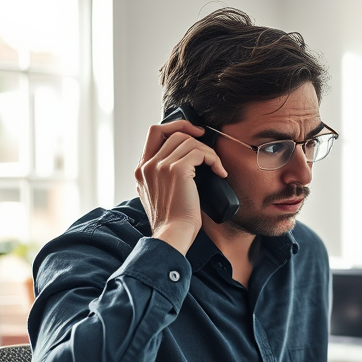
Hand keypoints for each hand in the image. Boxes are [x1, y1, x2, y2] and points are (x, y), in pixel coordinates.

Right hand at [135, 120, 228, 254]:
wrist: (173, 234)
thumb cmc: (173, 220)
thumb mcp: (158, 196)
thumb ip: (160, 177)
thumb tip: (181, 163)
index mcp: (141, 170)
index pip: (155, 133)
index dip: (175, 127)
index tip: (193, 133)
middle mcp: (148, 165)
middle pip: (171, 131)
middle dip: (192, 131)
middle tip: (207, 139)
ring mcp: (160, 166)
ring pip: (188, 141)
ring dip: (207, 151)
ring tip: (216, 166)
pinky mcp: (176, 170)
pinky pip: (200, 152)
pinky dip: (214, 159)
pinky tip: (220, 172)